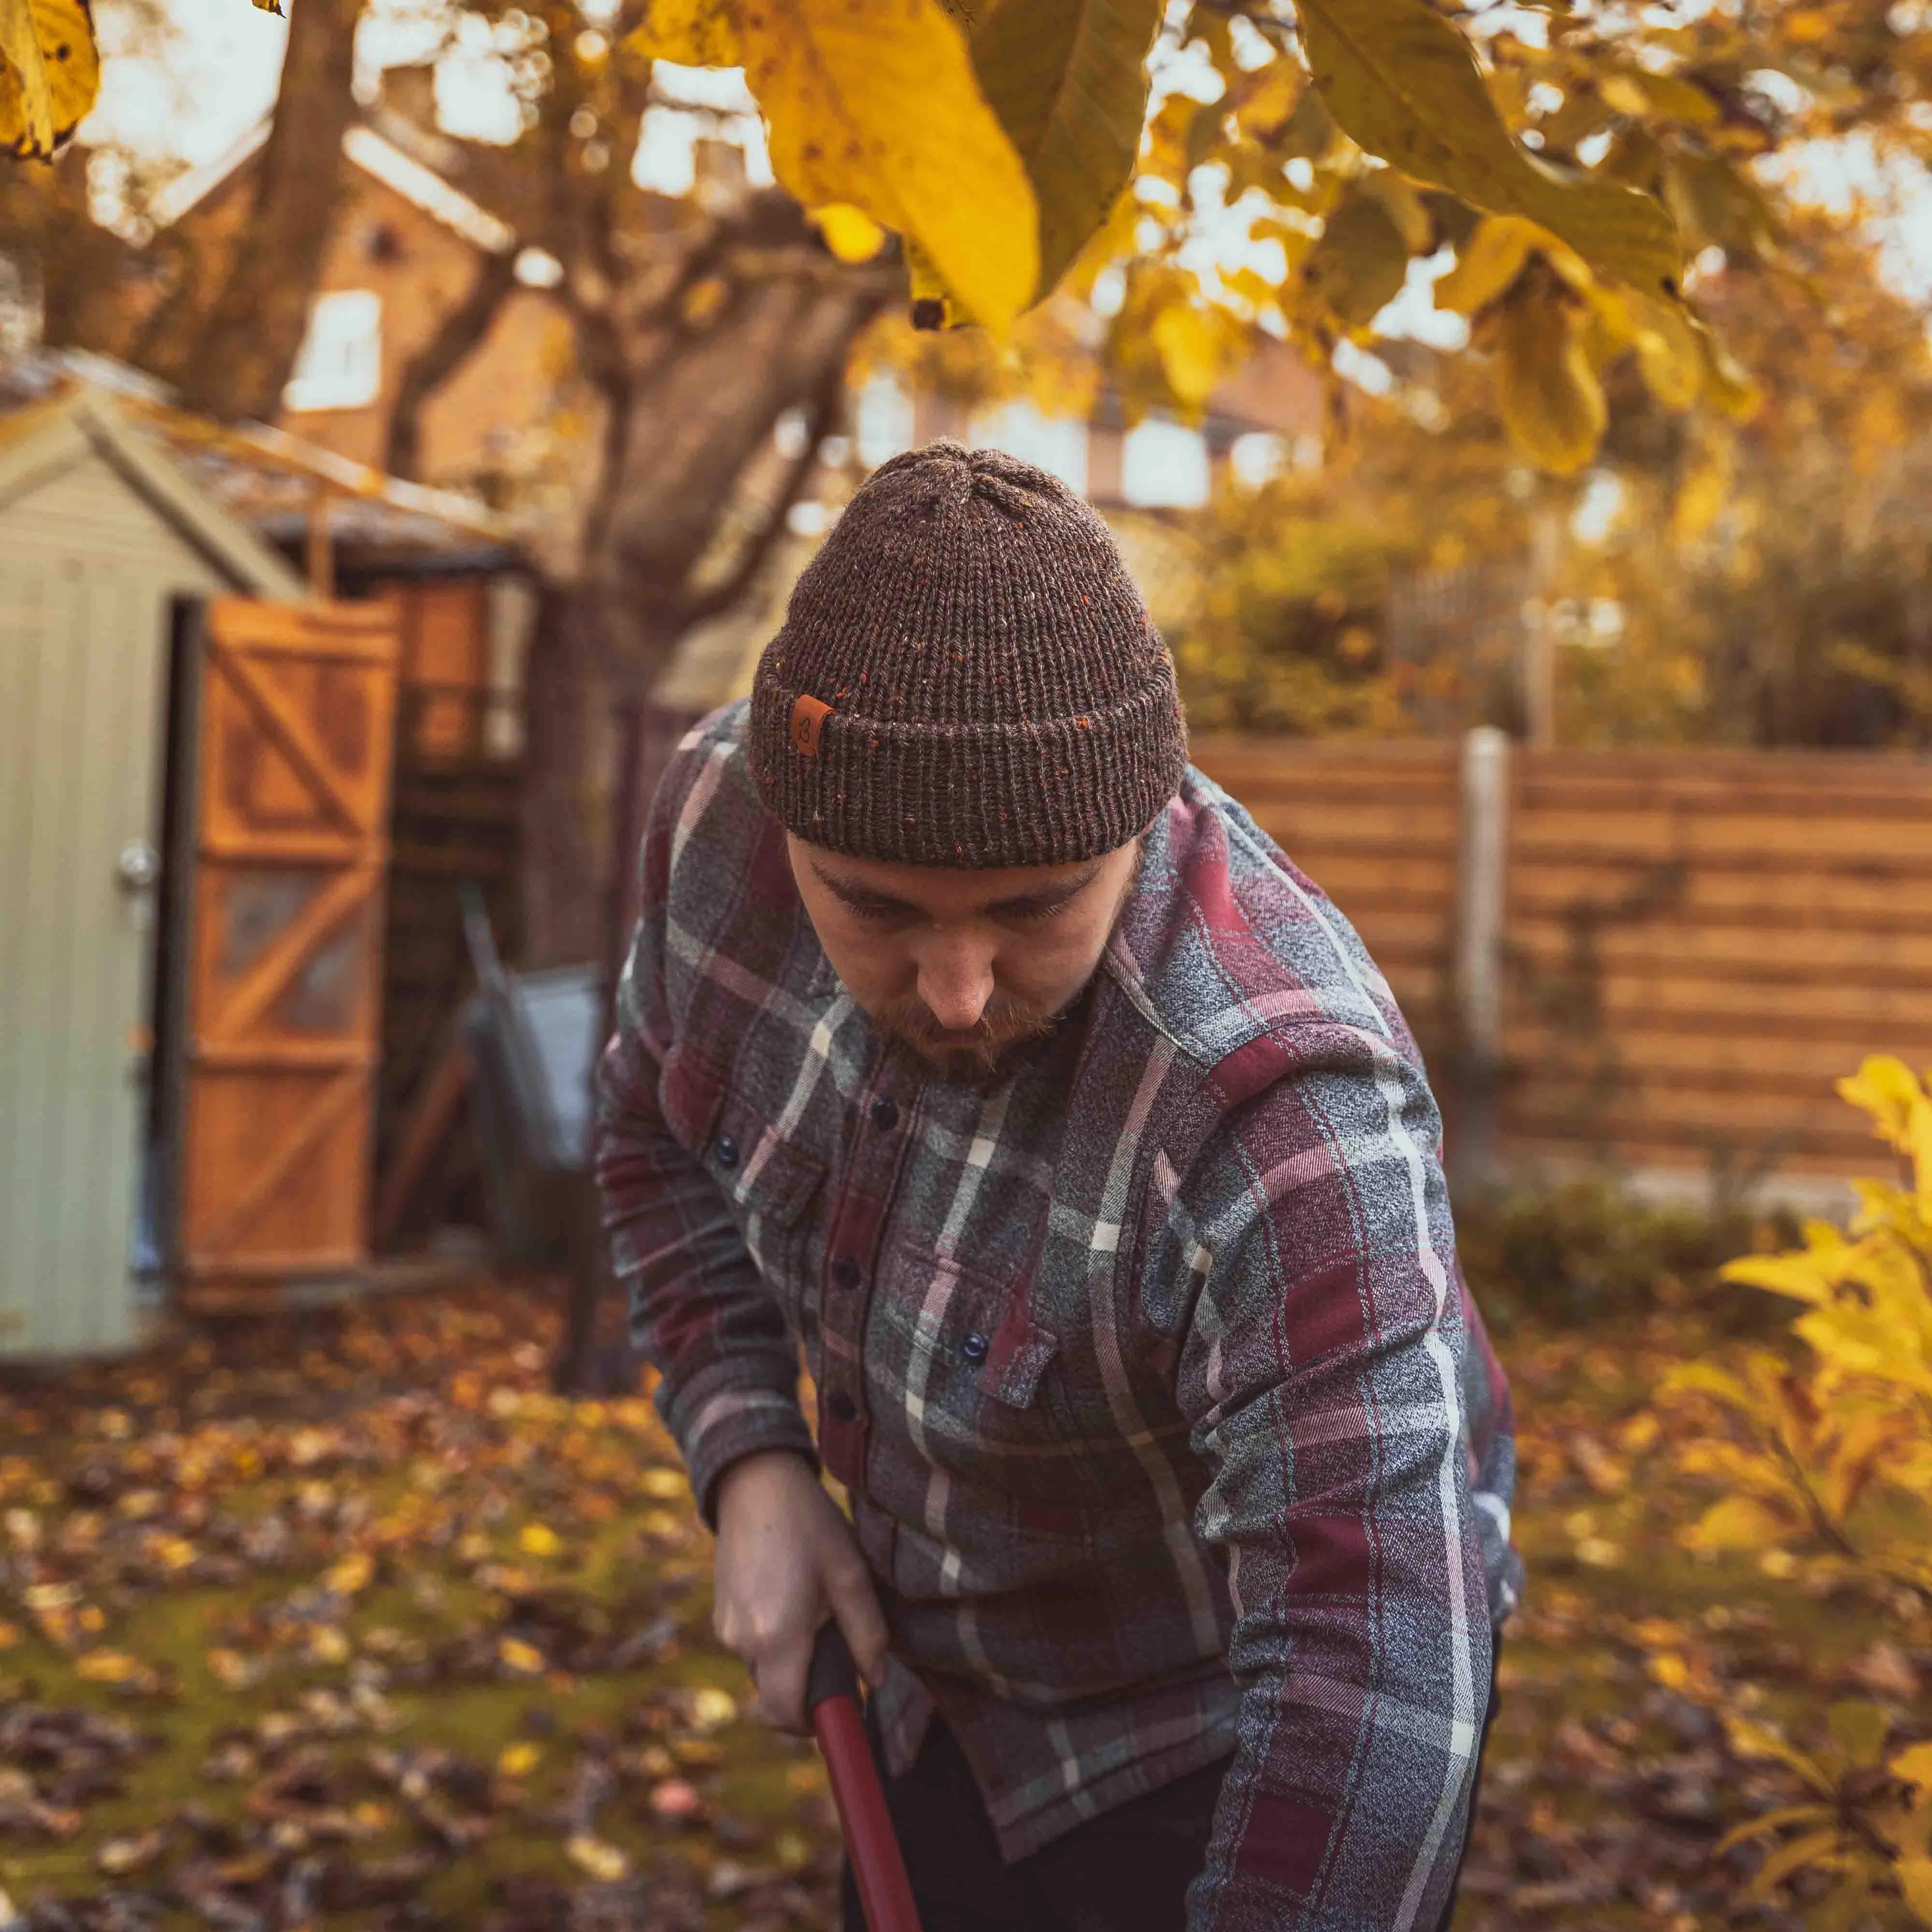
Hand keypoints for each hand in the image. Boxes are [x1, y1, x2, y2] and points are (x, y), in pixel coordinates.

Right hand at [711, 1450, 888, 1733]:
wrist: (754, 1482)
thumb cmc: (808, 1525)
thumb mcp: (850, 1575)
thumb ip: (868, 1634)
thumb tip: (877, 1681)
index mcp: (777, 1639)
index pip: (787, 1716)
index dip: (817, 1725)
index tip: (844, 1707)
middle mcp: (742, 1642)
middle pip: (777, 1697)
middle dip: (808, 1687)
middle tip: (836, 1643)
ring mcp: (725, 1629)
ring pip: (764, 1671)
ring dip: (791, 1659)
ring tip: (813, 1607)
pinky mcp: (719, 1614)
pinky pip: (751, 1646)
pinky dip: (773, 1639)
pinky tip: (790, 1595)